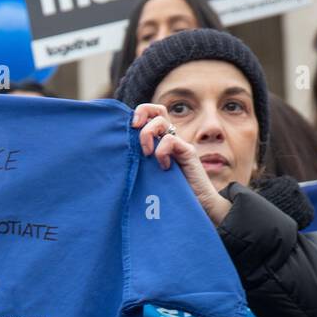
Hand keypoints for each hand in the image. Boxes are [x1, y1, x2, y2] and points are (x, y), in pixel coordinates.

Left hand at [131, 103, 232, 227]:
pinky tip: (163, 167)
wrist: (198, 206)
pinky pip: (170, 140)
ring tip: (147, 154)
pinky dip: (161, 151)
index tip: (128, 128)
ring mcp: (179, 145)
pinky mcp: (187, 153)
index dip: (139, 115)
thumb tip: (118, 157)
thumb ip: (139, 164)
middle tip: (135, 127)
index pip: (150, 116)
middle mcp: (170, 140)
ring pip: (161, 120)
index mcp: (160, 142)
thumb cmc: (171, 196)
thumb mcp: (148, 176)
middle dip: (143, 112)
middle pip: (158, 110)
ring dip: (147, 133)